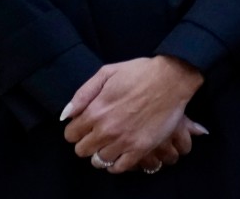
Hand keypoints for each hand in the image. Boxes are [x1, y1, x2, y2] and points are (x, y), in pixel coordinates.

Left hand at [62, 55, 204, 172]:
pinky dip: (116, 163)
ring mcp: (124, 141)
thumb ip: (83, 94)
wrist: (172, 79)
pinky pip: (119, 168)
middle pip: (82, 150)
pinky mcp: (140, 149)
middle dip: (87, 142)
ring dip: (102, 152)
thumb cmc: (140, 72)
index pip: (70, 134)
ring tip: (111, 142)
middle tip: (98, 133)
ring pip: (99, 161)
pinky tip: (120, 152)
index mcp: (95, 111)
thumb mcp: (107, 72)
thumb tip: (67, 115)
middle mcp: (106, 130)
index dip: (77, 129)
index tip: (86, 125)